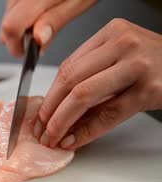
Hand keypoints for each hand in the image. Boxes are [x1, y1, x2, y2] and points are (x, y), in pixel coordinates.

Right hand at [0, 0, 96, 56]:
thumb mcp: (80, 2)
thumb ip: (55, 21)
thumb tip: (37, 41)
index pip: (10, 27)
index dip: (17, 46)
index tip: (26, 53)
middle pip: (6, 21)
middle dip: (19, 36)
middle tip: (39, 38)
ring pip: (8, 12)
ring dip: (21, 23)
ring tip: (43, 20)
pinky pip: (15, 2)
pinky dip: (23, 10)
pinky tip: (39, 9)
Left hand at [38, 19, 161, 148]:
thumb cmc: (157, 64)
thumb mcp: (123, 59)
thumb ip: (92, 77)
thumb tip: (56, 111)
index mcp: (112, 33)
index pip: (68, 66)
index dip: (49, 94)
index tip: (40, 114)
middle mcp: (123, 44)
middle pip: (70, 79)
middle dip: (50, 109)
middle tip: (41, 129)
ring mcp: (137, 66)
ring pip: (83, 95)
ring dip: (61, 121)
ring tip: (53, 137)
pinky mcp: (149, 90)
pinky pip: (108, 114)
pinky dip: (86, 131)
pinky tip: (74, 140)